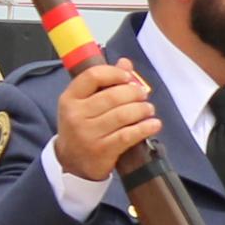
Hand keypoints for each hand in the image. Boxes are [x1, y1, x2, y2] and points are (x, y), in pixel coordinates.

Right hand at [52, 60, 159, 182]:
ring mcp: (88, 134)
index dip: (114, 73)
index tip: (128, 77)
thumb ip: (103, 82)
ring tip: (148, 109)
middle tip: (143, 95)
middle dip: (134, 93)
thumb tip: (125, 63)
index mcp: (70, 98)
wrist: (71, 161)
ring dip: (142, 109)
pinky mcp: (102, 150)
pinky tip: (154, 124)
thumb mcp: (83, 103)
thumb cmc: (81, 126)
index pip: (92, 76)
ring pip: (123, 115)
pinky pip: (128, 135)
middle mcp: (76, 115)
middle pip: (112, 96)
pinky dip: (145, 128)